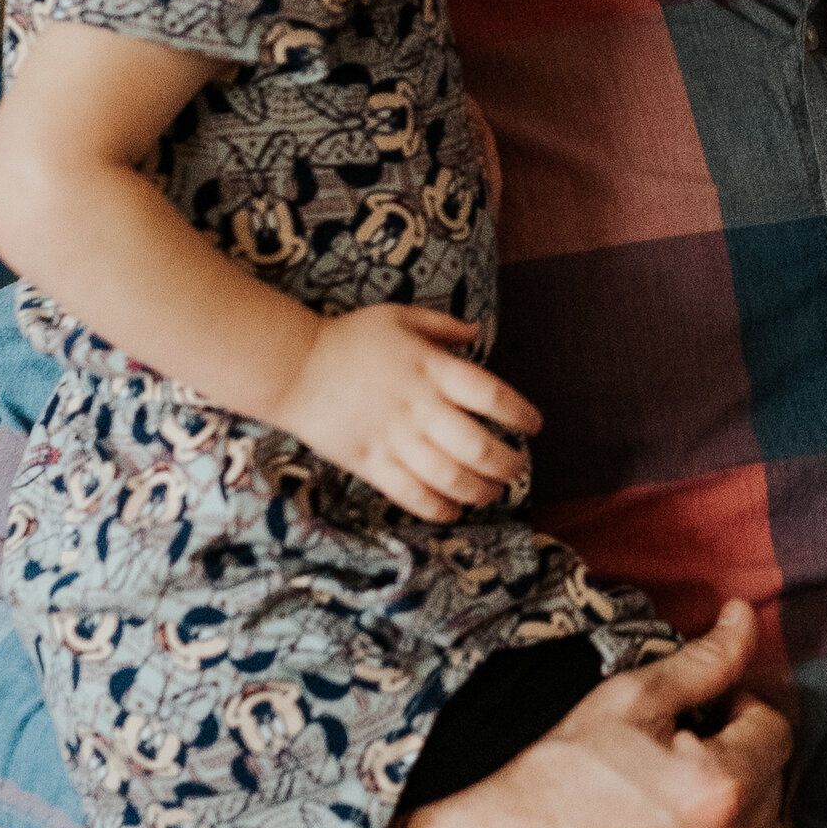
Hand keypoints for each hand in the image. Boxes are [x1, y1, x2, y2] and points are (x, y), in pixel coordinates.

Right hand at [274, 306, 538, 519]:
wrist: (292, 366)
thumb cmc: (348, 339)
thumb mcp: (398, 316)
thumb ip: (442, 325)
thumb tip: (479, 332)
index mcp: (432, 368)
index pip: (492, 395)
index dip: (521, 414)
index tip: (534, 426)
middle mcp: (420, 406)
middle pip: (479, 446)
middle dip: (508, 464)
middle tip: (518, 467)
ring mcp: (395, 438)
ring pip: (451, 478)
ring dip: (481, 491)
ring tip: (493, 492)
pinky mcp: (370, 463)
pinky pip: (412, 495)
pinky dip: (439, 509)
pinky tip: (455, 511)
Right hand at [392, 600, 788, 827]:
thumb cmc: (552, 776)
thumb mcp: (625, 701)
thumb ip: (703, 663)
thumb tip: (745, 618)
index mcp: (718, 790)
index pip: (775, 732)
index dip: (740, 713)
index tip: (704, 718)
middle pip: (775, 788)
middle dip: (740, 763)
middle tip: (683, 759)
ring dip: (743, 819)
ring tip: (683, 808)